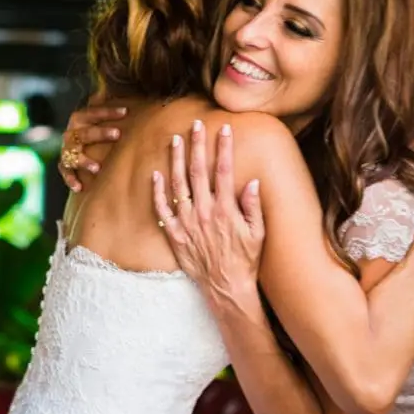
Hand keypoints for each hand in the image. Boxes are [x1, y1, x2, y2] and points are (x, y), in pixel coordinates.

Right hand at [58, 105, 126, 191]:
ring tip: (97, 168)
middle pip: (84, 133)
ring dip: (83, 161)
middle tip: (117, 134)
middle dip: (100, 133)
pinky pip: (65, 171)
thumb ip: (108, 101)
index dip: (108, 111)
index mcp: (79, 118)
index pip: (93, 112)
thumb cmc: (95, 128)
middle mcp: (71, 132)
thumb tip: (122, 83)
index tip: (126, 111)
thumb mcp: (100, 115)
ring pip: (72, 154)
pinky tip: (80, 187)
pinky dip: (71, 179)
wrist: (77, 147)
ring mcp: (66, 149)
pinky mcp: (64, 164)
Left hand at [151, 120, 265, 305]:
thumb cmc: (245, 260)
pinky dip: (157, 192)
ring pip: (178, 185)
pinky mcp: (175, 235)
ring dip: (176, 160)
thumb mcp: (258, 234)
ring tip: (175, 140)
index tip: (224, 128)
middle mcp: (205, 212)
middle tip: (196, 124)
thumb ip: (253, 206)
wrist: (226, 289)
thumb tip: (251, 181)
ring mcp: (187, 223)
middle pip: (198, 171)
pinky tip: (155, 174)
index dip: (223, 147)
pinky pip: (162, 210)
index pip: (224, 170)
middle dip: (197, 145)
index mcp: (226, 209)